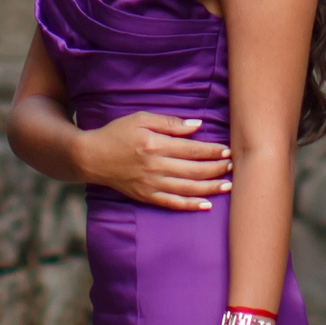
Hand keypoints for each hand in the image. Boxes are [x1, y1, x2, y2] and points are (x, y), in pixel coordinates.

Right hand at [86, 112, 232, 210]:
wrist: (92, 157)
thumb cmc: (117, 134)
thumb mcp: (141, 119)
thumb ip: (170, 123)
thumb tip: (197, 126)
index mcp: (155, 145)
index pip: (192, 150)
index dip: (212, 151)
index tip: (228, 150)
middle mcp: (155, 167)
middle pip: (194, 171)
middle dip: (216, 169)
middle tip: (233, 166)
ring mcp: (151, 184)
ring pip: (187, 189)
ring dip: (210, 188)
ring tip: (228, 186)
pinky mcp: (146, 196)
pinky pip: (172, 204)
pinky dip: (190, 205)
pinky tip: (206, 205)